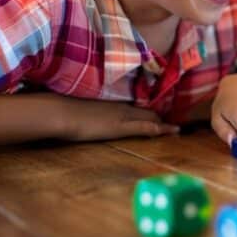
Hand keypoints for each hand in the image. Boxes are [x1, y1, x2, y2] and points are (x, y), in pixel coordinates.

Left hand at [61, 97, 179, 141]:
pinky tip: (123, 117)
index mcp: (129, 113)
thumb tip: (168, 127)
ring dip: (144, 115)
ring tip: (150, 122)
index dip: (165, 124)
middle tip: (166, 126)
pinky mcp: (97, 106)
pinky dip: (130, 114)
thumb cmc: (89, 126)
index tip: (177, 130)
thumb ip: (143, 127)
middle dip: (158, 118)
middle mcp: (122, 107)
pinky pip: (121, 109)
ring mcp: (109, 105)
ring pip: (133, 110)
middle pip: (145, 112)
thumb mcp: (119, 129)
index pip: (153, 117)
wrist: (59, 114)